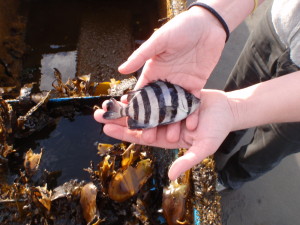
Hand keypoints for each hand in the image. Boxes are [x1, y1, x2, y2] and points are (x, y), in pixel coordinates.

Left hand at [94, 89, 234, 179]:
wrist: (227, 110)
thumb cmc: (216, 130)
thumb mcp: (204, 147)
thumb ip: (187, 160)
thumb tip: (170, 177)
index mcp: (167, 138)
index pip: (141, 137)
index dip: (123, 135)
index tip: (106, 130)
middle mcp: (163, 124)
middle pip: (137, 123)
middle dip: (118, 120)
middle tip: (98, 114)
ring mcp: (166, 110)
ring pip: (142, 109)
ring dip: (126, 106)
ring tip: (109, 102)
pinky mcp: (171, 97)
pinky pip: (153, 95)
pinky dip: (142, 94)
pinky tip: (130, 91)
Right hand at [118, 7, 225, 142]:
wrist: (207, 25)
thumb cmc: (180, 28)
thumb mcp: (158, 41)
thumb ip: (141, 56)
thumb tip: (121, 70)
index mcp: (153, 71)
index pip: (141, 93)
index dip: (136, 109)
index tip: (131, 123)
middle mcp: (165, 81)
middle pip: (157, 106)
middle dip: (154, 122)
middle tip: (149, 138)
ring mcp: (181, 85)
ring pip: (174, 108)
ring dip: (173, 122)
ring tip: (171, 138)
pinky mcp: (195, 85)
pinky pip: (192, 104)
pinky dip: (191, 115)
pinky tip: (190, 127)